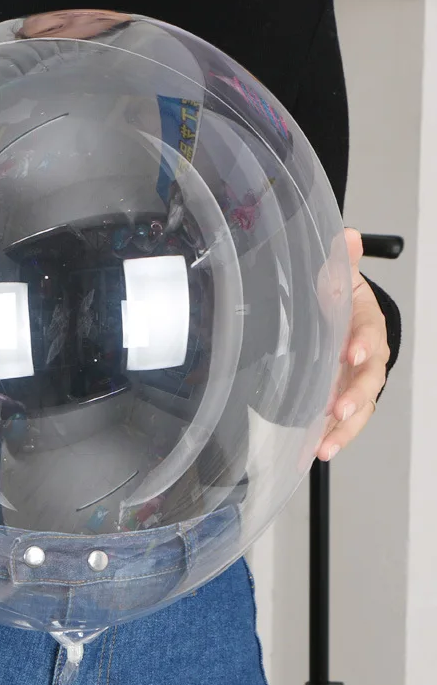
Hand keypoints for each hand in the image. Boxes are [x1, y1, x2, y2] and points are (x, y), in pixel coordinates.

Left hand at [318, 229, 388, 461]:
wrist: (339, 316)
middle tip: (338, 411)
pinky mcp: (344, 397)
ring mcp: (356, 380)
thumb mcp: (338, 275)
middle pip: (369, 379)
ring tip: (325, 446)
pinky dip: (331, 437)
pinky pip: (343, 422)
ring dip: (344, 429)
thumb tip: (347, 233)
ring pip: (360, 408)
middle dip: (356, 397)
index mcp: (367, 322)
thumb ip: (342, 260)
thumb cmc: (339, 297)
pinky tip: (314, 451)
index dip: (364, 343)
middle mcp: (368, 356)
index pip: (370, 332)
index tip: (352, 353)